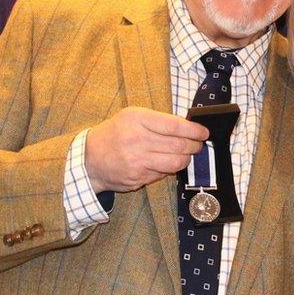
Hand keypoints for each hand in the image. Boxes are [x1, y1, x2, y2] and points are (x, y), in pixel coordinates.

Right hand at [85, 106, 208, 192]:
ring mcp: (137, 161)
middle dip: (194, 146)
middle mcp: (137, 140)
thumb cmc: (115, 133)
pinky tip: (168, 163)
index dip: (194, 130)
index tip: (203, 132)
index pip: (174, 126)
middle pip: (179, 145)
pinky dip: (170, 169)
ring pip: (176, 163)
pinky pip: (164, 174)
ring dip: (187, 159)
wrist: (90, 159)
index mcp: (136, 119)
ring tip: (187, 155)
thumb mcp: (132, 116)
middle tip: (198, 145)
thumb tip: (188, 128)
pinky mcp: (138, 178)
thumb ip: (158, 120)